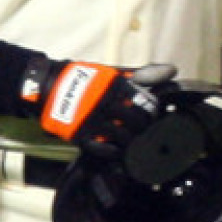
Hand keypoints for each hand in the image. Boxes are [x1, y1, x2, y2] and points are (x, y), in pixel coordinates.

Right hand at [33, 61, 169, 156]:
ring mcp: (93, 119)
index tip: (153, 117)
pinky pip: (102, 148)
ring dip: (131, 142)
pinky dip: (113, 151)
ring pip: (122, 136)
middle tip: (145, 132)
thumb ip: (143, 74)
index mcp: (116, 85)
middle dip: (144, 129)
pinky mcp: (81, 133)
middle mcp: (106, 102)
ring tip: (134, 143)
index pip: (145, 103)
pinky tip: (117, 150)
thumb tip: (172, 70)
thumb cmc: (87, 79)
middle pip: (136, 122)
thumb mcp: (114, 73)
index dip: (152, 112)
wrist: (49, 86)